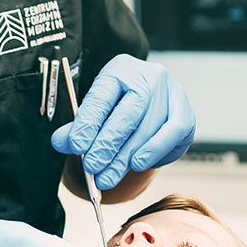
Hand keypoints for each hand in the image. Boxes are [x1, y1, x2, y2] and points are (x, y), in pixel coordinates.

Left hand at [52, 54, 195, 188]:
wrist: (150, 101)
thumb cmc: (120, 106)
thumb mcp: (96, 111)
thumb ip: (79, 126)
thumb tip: (60, 142)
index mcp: (120, 70)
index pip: (102, 96)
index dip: (88, 122)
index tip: (76, 146)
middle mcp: (149, 76)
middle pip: (128, 113)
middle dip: (107, 145)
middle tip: (92, 168)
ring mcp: (171, 92)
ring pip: (148, 128)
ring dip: (126, 157)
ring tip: (107, 177)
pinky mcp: (185, 112)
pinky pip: (172, 133)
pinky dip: (154, 151)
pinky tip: (137, 165)